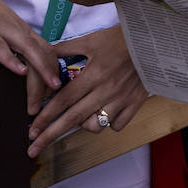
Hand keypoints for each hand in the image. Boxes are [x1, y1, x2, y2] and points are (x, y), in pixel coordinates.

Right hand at [0, 0, 62, 93]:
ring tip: (51, 88)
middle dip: (50, 75)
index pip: (44, 49)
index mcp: (19, 27)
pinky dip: (10, 60)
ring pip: (27, 50)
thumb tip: (15, 53)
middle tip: (56, 95)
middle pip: (40, 53)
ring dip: (40, 70)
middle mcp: (16, 27)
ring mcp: (1, 28)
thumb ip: (8, 37)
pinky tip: (20, 72)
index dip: (52, 67)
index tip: (56, 85)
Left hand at [27, 25, 147, 156]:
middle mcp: (106, 90)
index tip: (31, 130)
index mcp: (93, 74)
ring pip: (96, 125)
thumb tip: (45, 53)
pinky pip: (117, 125)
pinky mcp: (136, 103)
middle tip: (33, 149)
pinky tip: (105, 113)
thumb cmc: (122, 39)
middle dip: (50, 135)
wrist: (156, 41)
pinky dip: (108, 123)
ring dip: (83, 126)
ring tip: (81, 117)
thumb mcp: (93, 39)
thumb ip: (67, 48)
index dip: (45, 117)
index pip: (63, 100)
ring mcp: (122, 99)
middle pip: (73, 119)